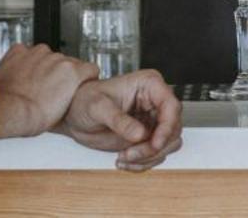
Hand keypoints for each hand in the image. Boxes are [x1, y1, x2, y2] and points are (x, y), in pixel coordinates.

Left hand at [0, 44, 95, 139]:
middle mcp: (56, 58)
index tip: (81, 84)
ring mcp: (36, 53)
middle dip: (61, 74)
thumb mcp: (61, 115)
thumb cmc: (28, 117)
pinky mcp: (18, 51)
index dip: (86, 79)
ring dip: (43, 68)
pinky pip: (27, 54)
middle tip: (51, 90)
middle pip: (67, 63)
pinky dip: (25, 62)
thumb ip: (70, 97)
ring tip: (33, 85)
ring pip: (47, 57)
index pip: (90, 68)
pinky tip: (20, 76)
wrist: (1, 111)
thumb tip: (69, 99)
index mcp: (70, 72)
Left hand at [58, 69, 183, 170]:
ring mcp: (152, 120)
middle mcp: (154, 101)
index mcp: (148, 84)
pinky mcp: (147, 136)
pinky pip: (157, 154)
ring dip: (148, 157)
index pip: (171, 106)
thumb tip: (139, 134)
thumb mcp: (98, 107)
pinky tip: (124, 161)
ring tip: (124, 157)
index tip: (154, 143)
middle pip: (173, 128)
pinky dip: (143, 163)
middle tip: (131, 154)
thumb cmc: (84, 100)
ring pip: (168, 143)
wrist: (74, 116)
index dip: (167, 127)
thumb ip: (119, 120)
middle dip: (154, 147)